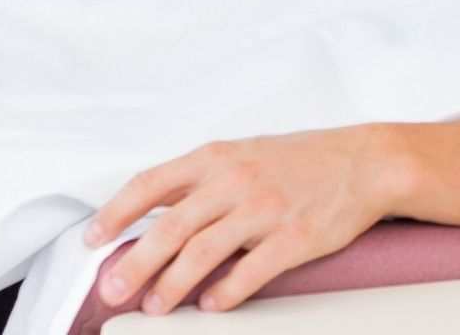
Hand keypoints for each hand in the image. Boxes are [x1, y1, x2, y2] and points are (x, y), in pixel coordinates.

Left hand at [79, 128, 405, 316]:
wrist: (365, 162)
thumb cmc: (301, 160)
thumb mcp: (243, 153)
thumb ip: (199, 180)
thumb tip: (151, 209)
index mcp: (218, 157)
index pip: (151, 183)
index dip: (116, 212)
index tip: (94, 238)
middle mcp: (237, 180)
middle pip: (170, 226)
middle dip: (134, 262)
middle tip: (112, 288)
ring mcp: (266, 209)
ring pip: (202, 252)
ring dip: (172, 285)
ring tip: (154, 306)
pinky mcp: (294, 238)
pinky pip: (250, 271)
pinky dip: (225, 292)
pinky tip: (211, 306)